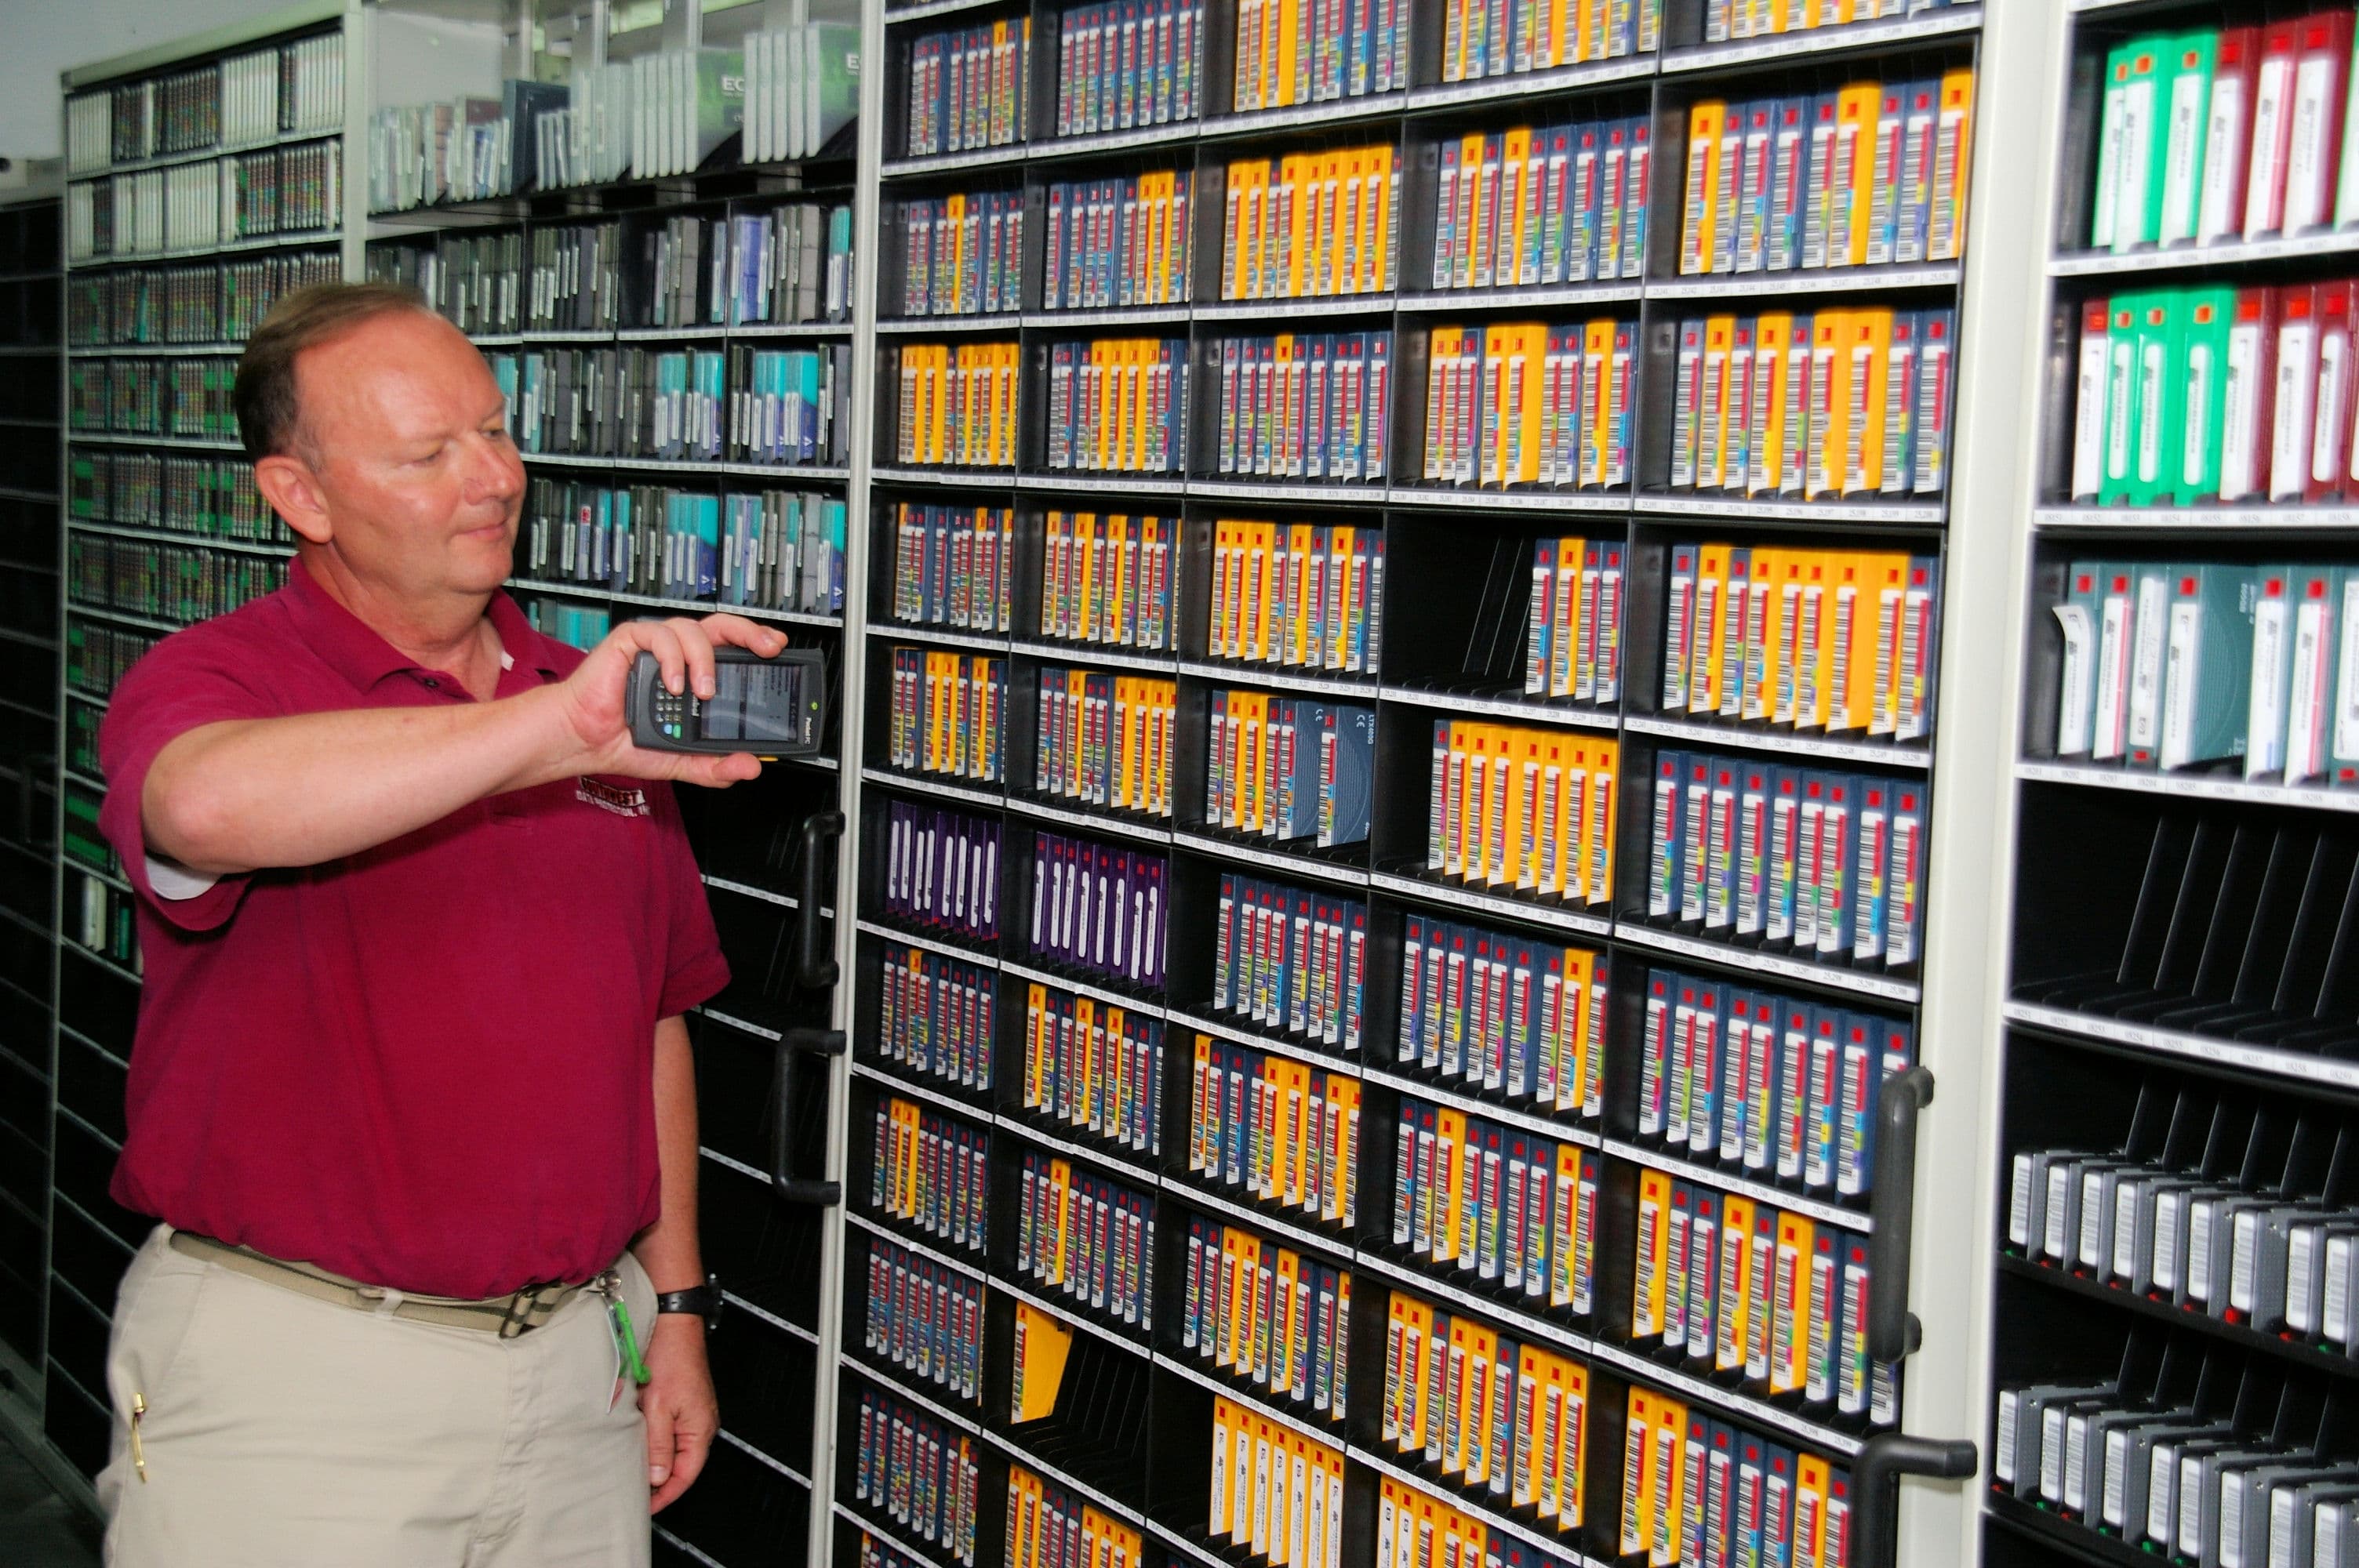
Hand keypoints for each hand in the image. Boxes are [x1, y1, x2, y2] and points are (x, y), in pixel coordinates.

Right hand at [550, 614, 789, 787]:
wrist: (584, 741)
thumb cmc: (626, 740)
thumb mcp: (683, 762)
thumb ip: (716, 767)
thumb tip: (750, 767)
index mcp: (695, 673)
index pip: (732, 649)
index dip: (756, 642)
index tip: (779, 648)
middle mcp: (678, 656)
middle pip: (721, 627)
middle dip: (749, 631)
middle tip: (767, 648)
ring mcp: (655, 647)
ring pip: (692, 628)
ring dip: (705, 658)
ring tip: (704, 691)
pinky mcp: (629, 643)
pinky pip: (657, 634)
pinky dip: (671, 658)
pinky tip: (673, 683)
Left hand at [642, 1312, 717, 1513]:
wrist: (671, 1323)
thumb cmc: (669, 1358)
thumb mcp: (658, 1407)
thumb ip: (659, 1445)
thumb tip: (658, 1477)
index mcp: (700, 1428)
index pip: (685, 1476)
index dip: (665, 1496)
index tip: (645, 1508)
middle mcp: (700, 1422)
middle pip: (681, 1465)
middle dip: (659, 1482)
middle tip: (635, 1494)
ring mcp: (692, 1412)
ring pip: (674, 1448)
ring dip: (655, 1461)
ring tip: (633, 1472)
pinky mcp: (682, 1402)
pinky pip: (670, 1432)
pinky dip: (655, 1442)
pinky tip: (638, 1443)